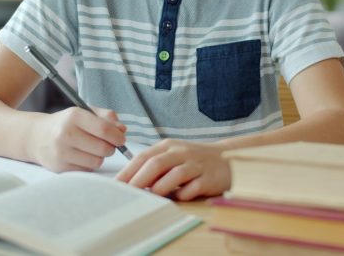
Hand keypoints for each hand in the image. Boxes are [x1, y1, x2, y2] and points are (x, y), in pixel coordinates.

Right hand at [32, 107, 126, 172]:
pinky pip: (87, 170)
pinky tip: (81, 157)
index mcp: (74, 116)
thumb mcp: (85, 112)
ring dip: (100, 157)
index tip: (121, 139)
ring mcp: (61, 152)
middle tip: (108, 145)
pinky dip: (89, 165)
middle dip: (111, 148)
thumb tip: (122, 130)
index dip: (117, 136)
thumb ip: (106, 117)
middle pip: (103, 148)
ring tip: (92, 150)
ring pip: (96, 162)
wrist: (37, 137)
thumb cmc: (67, 123)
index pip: (104, 129)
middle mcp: (66, 133)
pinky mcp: (59, 167)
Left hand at [115, 139, 229, 200]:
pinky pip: (193, 187)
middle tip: (128, 193)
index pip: (144, 156)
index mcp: (169, 146)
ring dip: (160, 187)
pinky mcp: (209, 178)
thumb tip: (130, 183)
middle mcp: (181, 152)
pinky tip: (179, 198)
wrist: (227, 159)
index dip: (128, 170)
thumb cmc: (193, 161)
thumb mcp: (173, 157)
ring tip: (150, 197)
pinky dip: (184, 194)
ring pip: (175, 174)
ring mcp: (196, 164)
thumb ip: (154, 166)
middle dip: (139, 179)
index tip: (115, 185)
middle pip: (156, 164)